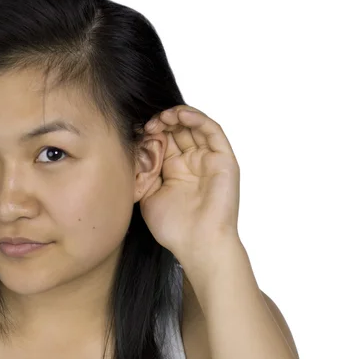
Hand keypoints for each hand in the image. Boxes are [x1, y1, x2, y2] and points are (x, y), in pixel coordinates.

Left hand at [139, 105, 240, 264]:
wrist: (198, 244)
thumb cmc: (174, 227)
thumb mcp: (149, 194)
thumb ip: (144, 170)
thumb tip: (135, 145)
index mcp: (176, 170)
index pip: (165, 139)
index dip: (152, 130)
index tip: (137, 129)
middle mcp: (193, 162)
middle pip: (179, 129)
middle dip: (163, 121)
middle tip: (148, 122)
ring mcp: (209, 159)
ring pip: (195, 126)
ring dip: (178, 115)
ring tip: (162, 117)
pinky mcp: (224, 159)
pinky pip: (212, 131)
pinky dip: (197, 118)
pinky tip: (180, 114)